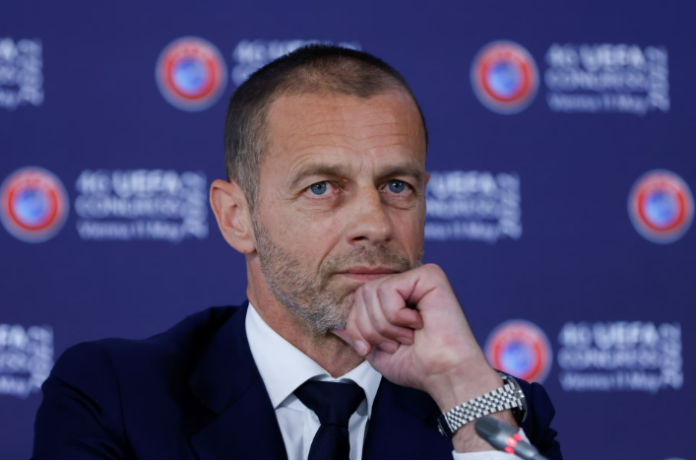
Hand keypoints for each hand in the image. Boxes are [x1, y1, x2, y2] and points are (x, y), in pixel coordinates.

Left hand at [331, 264, 502, 412]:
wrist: (445, 375)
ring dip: (386, 325)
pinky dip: (397, 315)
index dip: (356, 326)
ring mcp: (418, 277)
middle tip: (396, 343)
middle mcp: (407, 284)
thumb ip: (357, 335)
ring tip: (409, 335)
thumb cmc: (418, 365)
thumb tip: (334, 326)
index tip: (367, 349)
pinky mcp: (429, 275)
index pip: (358, 299)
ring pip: (373, 291)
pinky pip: (390, 290)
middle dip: (370, 327)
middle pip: (362, 293)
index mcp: (396, 298)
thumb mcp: (377, 352)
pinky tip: (418, 323)